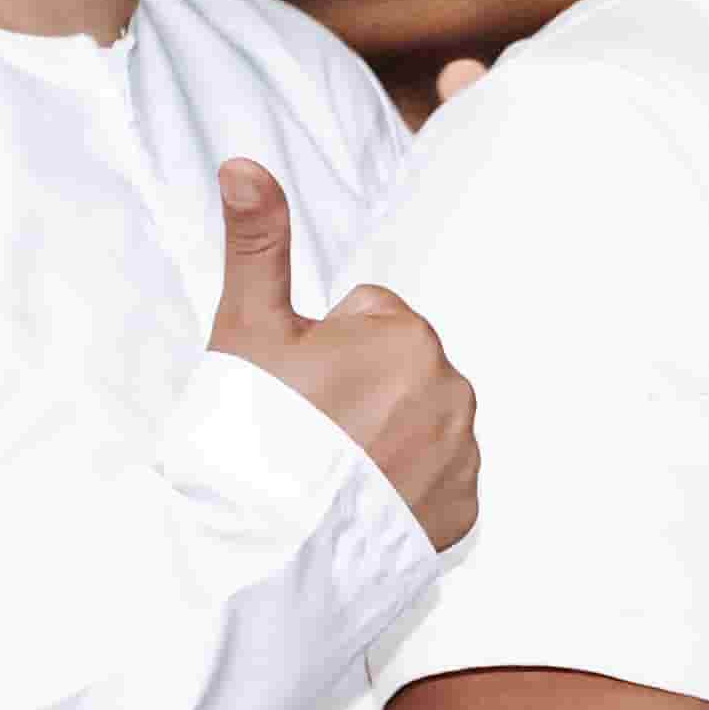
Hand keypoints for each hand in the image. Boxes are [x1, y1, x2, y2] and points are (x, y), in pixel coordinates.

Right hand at [209, 160, 476, 545]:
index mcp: (406, 333)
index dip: (324, 349)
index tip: (298, 389)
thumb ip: (258, 242)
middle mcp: (453, 387)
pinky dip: (408, 487)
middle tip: (309, 433)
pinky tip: (362, 502)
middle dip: (361, 391)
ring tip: (332, 471)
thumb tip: (244, 163)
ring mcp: (462, 454)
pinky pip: (439, 480)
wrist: (267, 545)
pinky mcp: (464, 510)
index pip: (368, 315)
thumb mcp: (247, 329)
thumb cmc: (251, 431)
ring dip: (387, 437)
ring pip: (422, 422)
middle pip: (399, 369)